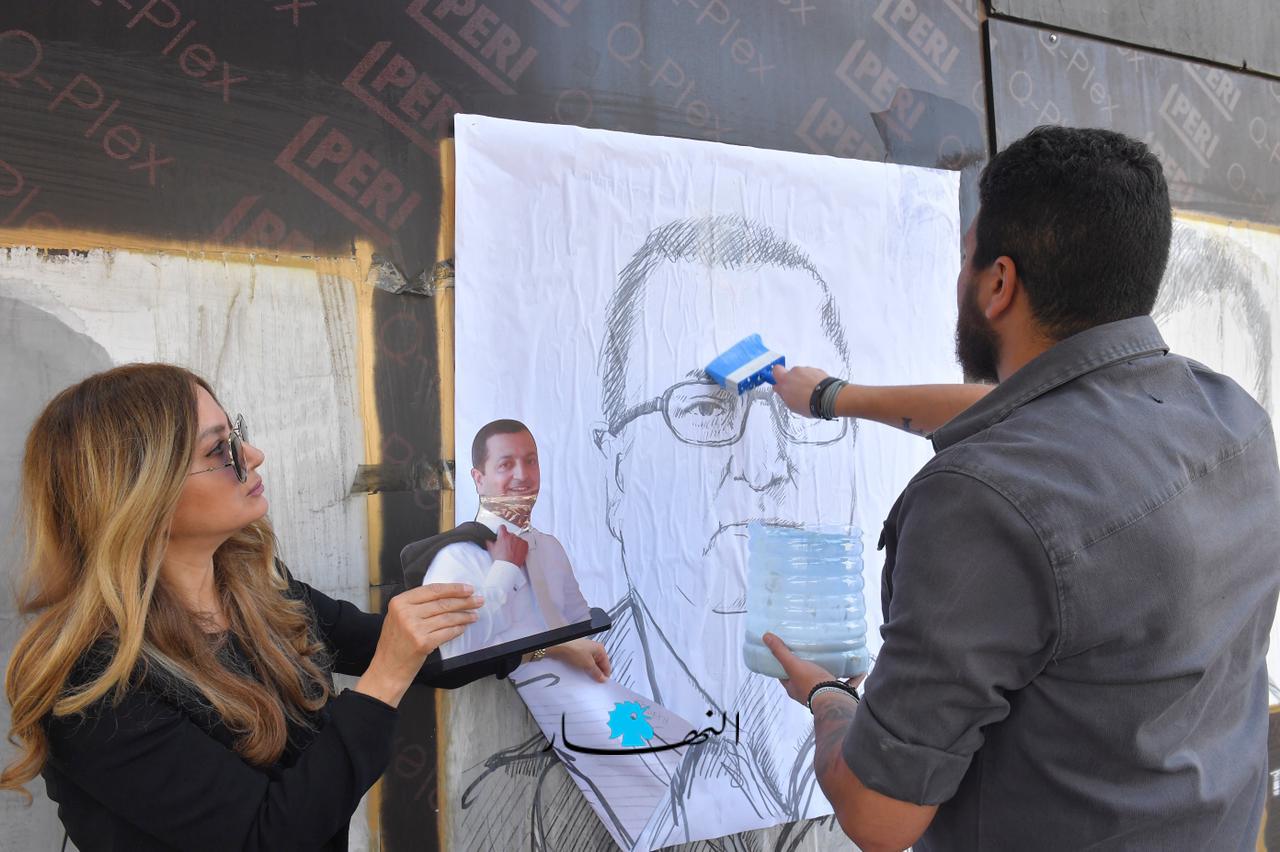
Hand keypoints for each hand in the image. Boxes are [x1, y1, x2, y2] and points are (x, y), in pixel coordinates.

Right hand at [356, 583, 482, 706]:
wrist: (387, 669)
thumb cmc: (394, 643)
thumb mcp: (398, 617)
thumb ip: (417, 605)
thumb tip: (447, 596)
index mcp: (400, 602)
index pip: (432, 590)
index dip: (453, 588)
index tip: (468, 589)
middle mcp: (406, 613)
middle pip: (442, 603)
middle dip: (464, 601)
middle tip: (478, 601)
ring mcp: (414, 628)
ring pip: (447, 617)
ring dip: (464, 616)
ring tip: (474, 615)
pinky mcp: (423, 643)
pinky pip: (447, 632)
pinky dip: (457, 629)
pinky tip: (464, 627)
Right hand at [486, 526, 528, 567]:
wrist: (509, 566)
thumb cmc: (501, 559)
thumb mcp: (491, 549)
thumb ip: (489, 542)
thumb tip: (487, 539)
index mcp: (503, 536)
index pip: (502, 527)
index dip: (501, 530)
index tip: (501, 533)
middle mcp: (512, 536)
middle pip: (510, 534)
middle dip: (508, 539)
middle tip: (506, 546)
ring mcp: (519, 540)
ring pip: (516, 538)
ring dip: (514, 542)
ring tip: (512, 550)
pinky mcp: (525, 544)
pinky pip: (523, 542)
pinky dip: (521, 546)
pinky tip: (517, 551)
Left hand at [546, 638, 610, 682]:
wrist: (559, 646)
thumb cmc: (574, 649)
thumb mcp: (588, 664)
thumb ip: (597, 673)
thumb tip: (602, 678)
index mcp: (600, 649)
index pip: (607, 665)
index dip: (605, 675)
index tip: (602, 684)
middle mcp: (594, 649)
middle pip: (599, 665)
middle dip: (596, 674)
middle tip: (594, 683)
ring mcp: (586, 651)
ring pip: (591, 665)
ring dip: (589, 672)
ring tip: (586, 679)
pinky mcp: (578, 654)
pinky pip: (583, 664)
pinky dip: (583, 669)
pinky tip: (580, 674)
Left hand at [763, 632, 865, 704]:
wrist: (835, 702)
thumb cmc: (812, 685)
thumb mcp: (793, 665)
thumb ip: (780, 652)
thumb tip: (765, 637)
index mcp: (795, 689)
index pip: (784, 676)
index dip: (783, 666)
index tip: (786, 653)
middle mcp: (808, 694)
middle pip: (806, 679)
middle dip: (809, 668)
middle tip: (812, 652)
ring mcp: (825, 695)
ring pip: (827, 682)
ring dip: (831, 672)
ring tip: (834, 659)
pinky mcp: (840, 696)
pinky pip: (847, 685)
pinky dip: (853, 678)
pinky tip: (859, 669)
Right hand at [772, 365, 829, 416]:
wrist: (827, 398)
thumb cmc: (810, 403)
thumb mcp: (791, 405)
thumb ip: (784, 395)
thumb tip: (781, 391)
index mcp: (785, 381)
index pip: (775, 371)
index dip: (777, 377)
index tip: (779, 382)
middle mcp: (794, 372)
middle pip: (789, 373)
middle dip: (792, 381)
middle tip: (797, 391)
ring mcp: (805, 370)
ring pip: (801, 374)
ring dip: (803, 381)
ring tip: (809, 393)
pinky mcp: (816, 369)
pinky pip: (811, 374)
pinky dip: (812, 380)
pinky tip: (816, 390)